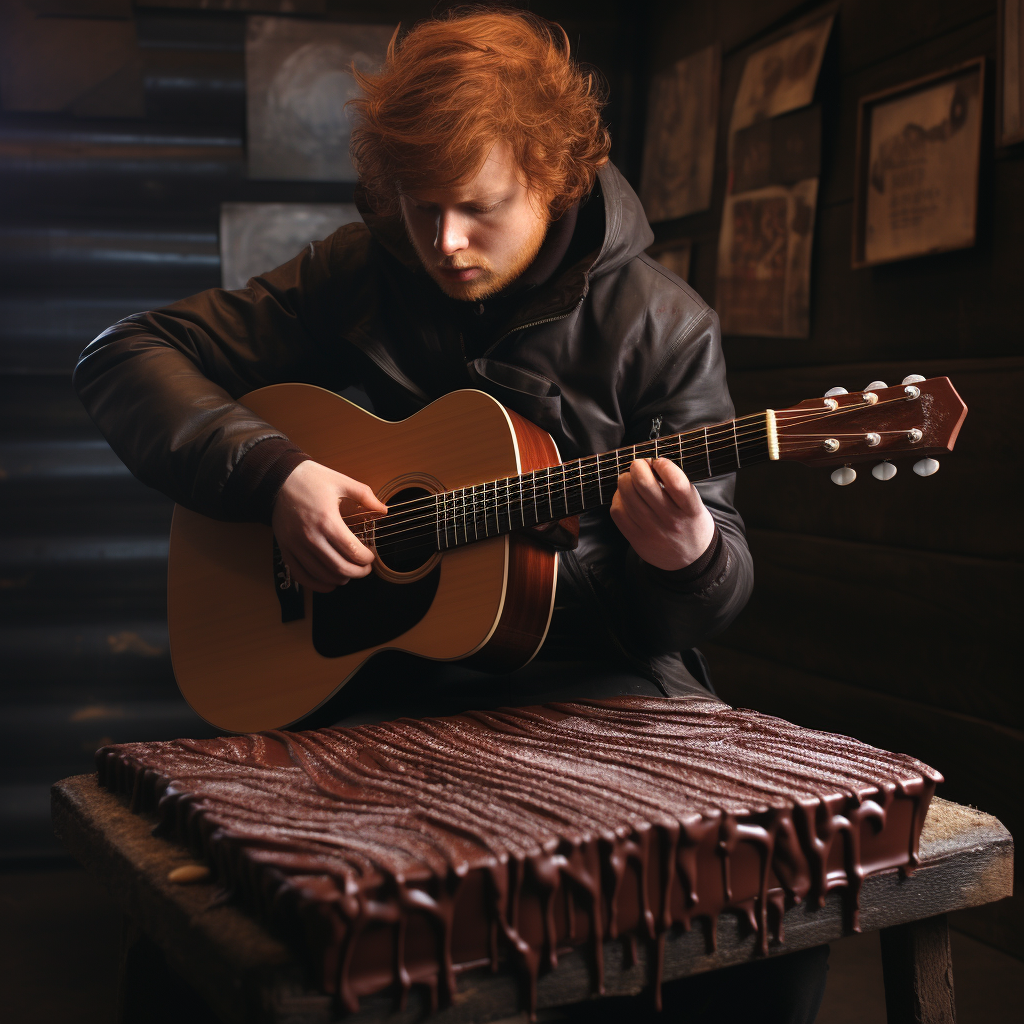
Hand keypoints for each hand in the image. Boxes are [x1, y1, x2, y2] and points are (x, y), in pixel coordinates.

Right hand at [271, 461, 386, 591]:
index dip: (366, 559)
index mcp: (327, 520)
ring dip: (340, 578)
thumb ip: (365, 496)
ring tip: (349, 574)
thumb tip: (384, 510)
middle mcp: (310, 536)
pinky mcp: (285, 549)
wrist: (277, 480)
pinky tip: (329, 583)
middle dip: (357, 573)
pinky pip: (301, 575)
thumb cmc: (310, 479)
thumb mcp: (341, 481)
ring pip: (322, 574)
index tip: (371, 557)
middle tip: (365, 569)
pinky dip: (317, 584)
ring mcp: (296, 545)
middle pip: (339, 567)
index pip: (352, 551)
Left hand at [609, 458, 715, 570]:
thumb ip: (678, 485)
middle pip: (644, 484)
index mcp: (690, 509)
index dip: (663, 465)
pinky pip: (617, 511)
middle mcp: (671, 520)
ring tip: (631, 479)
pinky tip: (625, 497)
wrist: (690, 560)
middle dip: (638, 466)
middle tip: (640, 466)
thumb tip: (650, 464)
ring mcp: (652, 530)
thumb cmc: (690, 523)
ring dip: (625, 480)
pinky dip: (618, 498)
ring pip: (627, 495)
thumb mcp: (695, 504)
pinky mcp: (636, 539)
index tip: (659, 462)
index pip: (676, 482)